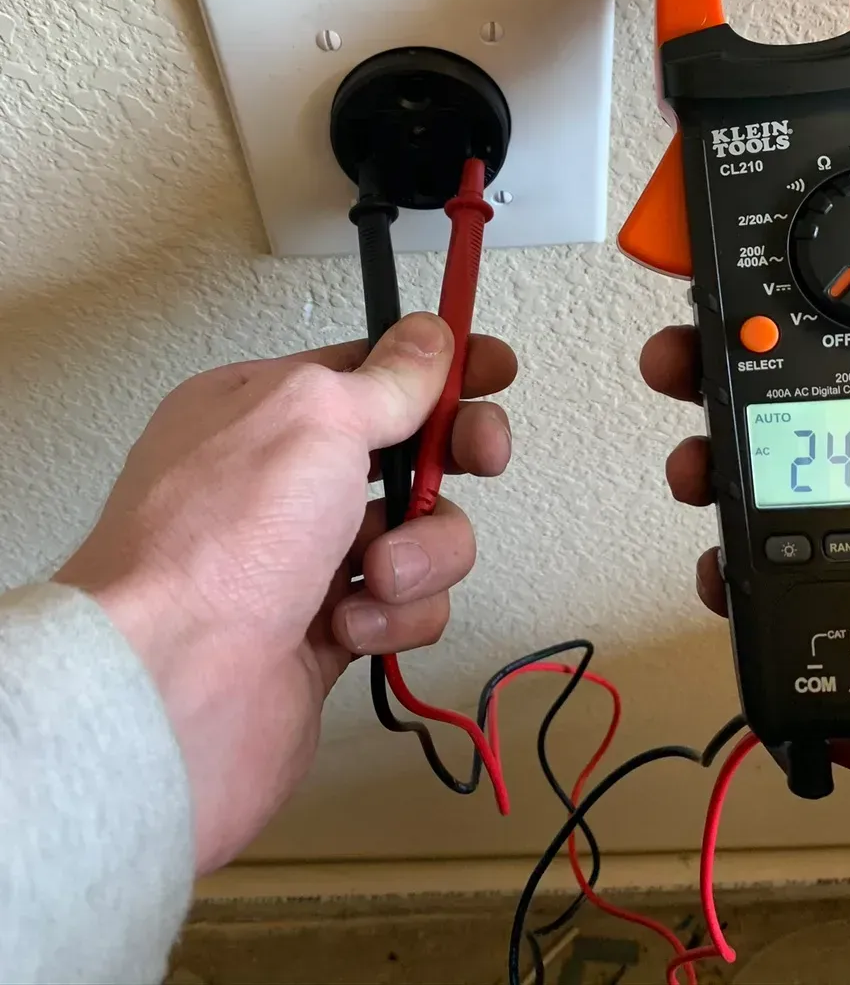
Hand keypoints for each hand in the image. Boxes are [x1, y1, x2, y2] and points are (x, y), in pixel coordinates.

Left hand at [56, 314, 514, 873]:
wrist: (174, 690)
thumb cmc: (223, 539)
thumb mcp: (314, 419)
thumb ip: (386, 377)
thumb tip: (428, 336)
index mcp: (263, 409)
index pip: (371, 370)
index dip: (438, 368)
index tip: (497, 369)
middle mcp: (283, 480)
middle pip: (407, 449)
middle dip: (453, 454)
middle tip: (484, 455)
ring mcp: (307, 557)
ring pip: (421, 532)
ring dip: (422, 550)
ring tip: (379, 573)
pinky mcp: (331, 630)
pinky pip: (405, 606)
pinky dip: (393, 615)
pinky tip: (349, 627)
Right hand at [639, 241, 849, 757]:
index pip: (843, 333)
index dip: (778, 310)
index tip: (724, 294)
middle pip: (782, 399)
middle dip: (716, 377)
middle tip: (678, 365)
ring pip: (762, 482)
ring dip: (710, 468)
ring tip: (696, 471)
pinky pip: (769, 579)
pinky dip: (729, 573)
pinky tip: (725, 568)